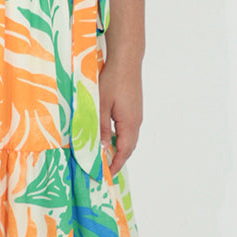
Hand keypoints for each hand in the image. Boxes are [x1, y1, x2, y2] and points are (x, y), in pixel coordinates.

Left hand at [98, 56, 142, 174]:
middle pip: (128, 148)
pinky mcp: (134, 109)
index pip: (123, 152)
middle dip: (117, 160)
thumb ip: (100, 128)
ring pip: (128, 139)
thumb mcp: (100, 106)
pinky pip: (127, 130)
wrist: (126, 61)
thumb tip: (101, 149)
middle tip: (104, 169)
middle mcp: (136, 122)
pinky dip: (119, 138)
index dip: (115, 165)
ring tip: (105, 156)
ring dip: (118, 149)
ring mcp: (136, 115)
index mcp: (129, 124)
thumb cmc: (112, 80)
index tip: (106, 175)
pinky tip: (108, 136)